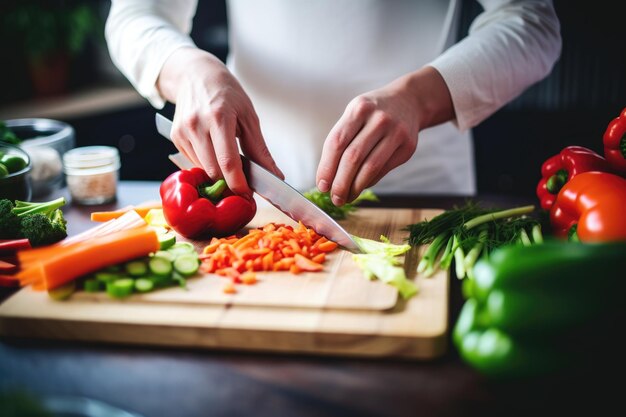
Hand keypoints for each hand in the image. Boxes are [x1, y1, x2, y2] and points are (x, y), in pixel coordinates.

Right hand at [157, 48, 282, 195]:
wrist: (195, 75)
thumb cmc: (226, 93)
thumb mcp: (248, 116)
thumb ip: (259, 149)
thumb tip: (274, 176)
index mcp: (219, 118)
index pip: (228, 162)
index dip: (239, 183)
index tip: (248, 194)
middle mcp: (197, 125)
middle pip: (214, 170)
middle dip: (230, 182)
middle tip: (244, 183)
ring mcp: (183, 132)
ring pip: (203, 169)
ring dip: (219, 173)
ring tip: (229, 162)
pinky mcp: (176, 137)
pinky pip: (194, 162)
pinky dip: (207, 164)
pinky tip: (214, 151)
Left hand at [316, 66, 453, 204]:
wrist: (409, 101)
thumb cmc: (373, 113)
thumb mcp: (355, 114)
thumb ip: (341, 140)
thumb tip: (327, 177)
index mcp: (359, 108)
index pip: (337, 142)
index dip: (327, 167)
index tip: (322, 185)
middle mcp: (379, 119)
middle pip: (353, 157)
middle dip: (340, 182)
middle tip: (334, 198)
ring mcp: (396, 132)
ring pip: (370, 167)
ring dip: (355, 187)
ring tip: (346, 197)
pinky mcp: (408, 146)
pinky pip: (383, 170)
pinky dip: (369, 182)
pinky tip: (360, 187)